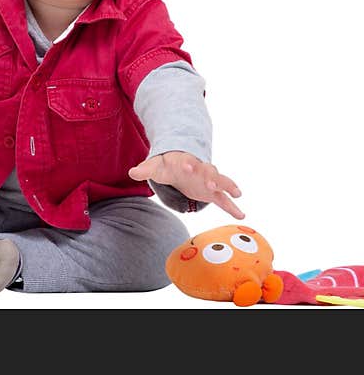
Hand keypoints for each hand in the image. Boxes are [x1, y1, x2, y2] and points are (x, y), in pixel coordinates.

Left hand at [128, 151, 243, 219]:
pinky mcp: (212, 192)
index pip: (187, 161)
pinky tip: (241, 214)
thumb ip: (145, 169)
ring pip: (220, 182)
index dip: (188, 163)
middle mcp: (200, 169)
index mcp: (185, 162)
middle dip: (211, 176)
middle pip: (208, 170)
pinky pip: (224, 199)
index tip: (189, 166)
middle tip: (212, 182)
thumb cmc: (167, 165)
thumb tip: (132, 172)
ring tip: (236, 194)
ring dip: (226, 187)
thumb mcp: (155, 166)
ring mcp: (208, 180)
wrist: (180, 165)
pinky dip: (232, 206)